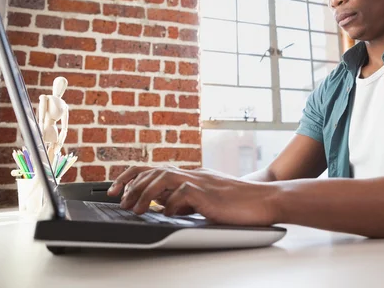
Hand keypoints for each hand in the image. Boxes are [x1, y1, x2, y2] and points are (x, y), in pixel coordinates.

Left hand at [107, 166, 280, 225]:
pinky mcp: (208, 192)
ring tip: (136, 208)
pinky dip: (170, 203)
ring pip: (163, 177)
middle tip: (120, 200)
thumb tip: (166, 206)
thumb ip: (187, 200)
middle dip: (131, 184)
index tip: (118, 189)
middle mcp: (193, 174)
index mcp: (192, 175)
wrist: (265, 199)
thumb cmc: (240, 203)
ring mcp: (200, 181)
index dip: (133, 177)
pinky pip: (182, 193)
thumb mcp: (208, 200)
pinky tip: (167, 213)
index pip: (156, 169)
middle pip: (154, 170)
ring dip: (145, 192)